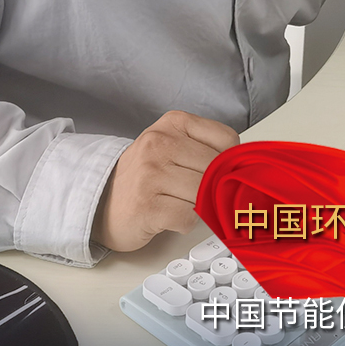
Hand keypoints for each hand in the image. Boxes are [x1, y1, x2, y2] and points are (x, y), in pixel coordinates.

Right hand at [92, 110, 238, 251]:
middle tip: (204, 195)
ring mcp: (151, 174)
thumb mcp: (172, 144)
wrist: (101, 199)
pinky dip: (185, 223)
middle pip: (217, 169)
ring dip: (199, 206)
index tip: (221, 173)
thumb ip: (205, 148)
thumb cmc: (144, 174)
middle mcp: (160, 143)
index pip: (227, 140)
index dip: (229, 162)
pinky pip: (188, 218)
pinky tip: (169, 216)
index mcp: (173, 123)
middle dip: (215, 187)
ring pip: (205, 194)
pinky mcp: (147, 206)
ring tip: (181, 202)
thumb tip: (244, 169)